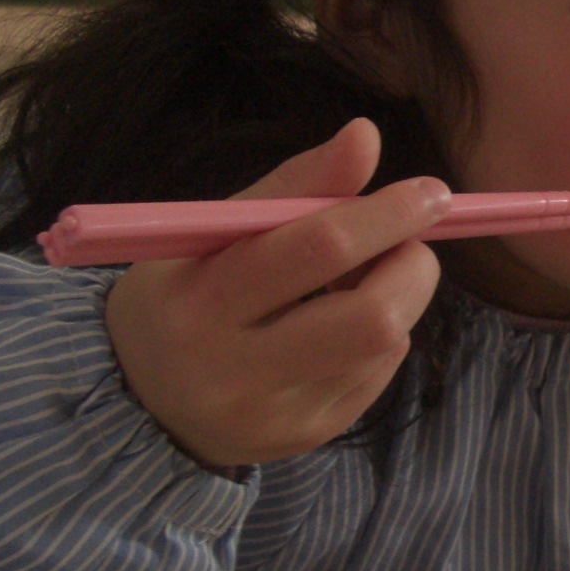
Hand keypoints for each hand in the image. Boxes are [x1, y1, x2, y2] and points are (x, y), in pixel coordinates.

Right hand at [104, 118, 448, 467]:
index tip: (430, 193)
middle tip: (408, 241)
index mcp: (201, 300)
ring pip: (385, 345)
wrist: (139, 401)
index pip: (316, 249)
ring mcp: (277, 414)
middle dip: (409, 267)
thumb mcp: (211, 232)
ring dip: (397, 297)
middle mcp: (234, 369)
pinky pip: (379, 373)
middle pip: (371, 318)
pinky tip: (340, 323)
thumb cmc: (183, 293)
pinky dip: (380, 335)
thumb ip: (292, 185)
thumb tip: (367, 134)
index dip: (385, 215)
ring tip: (360, 278)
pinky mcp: (308, 436)